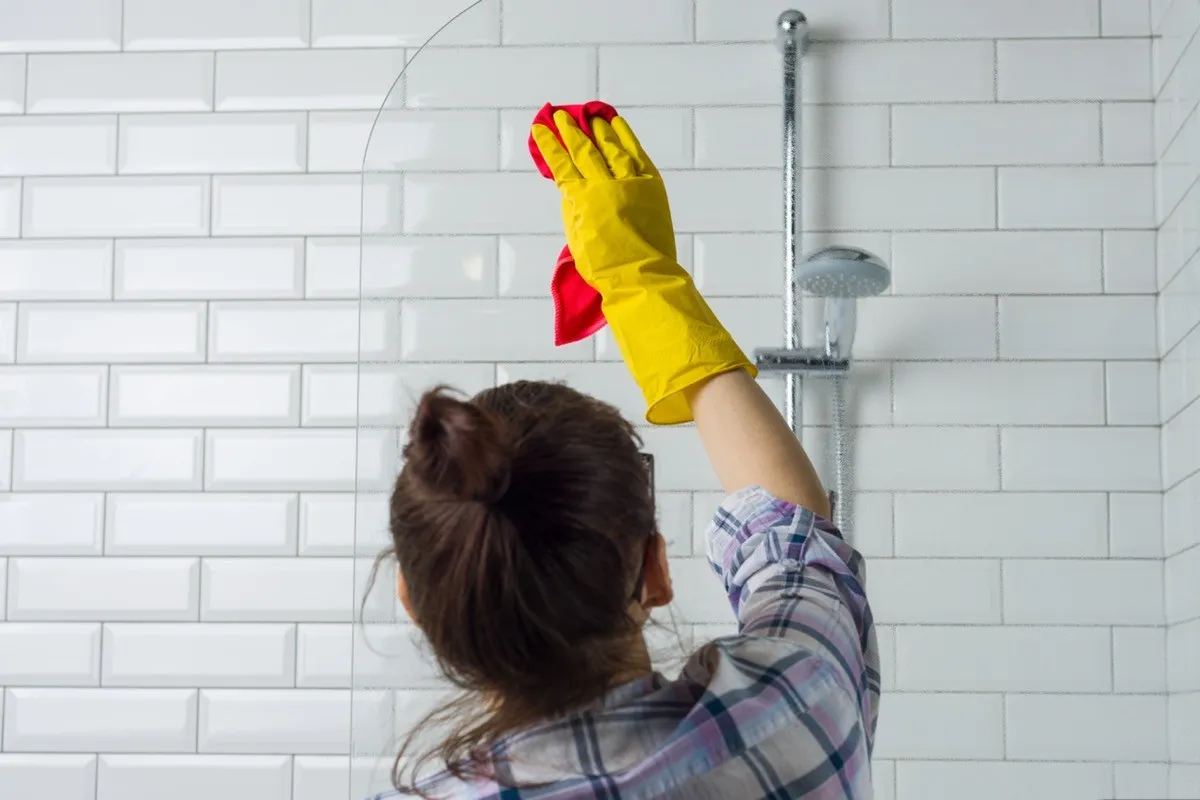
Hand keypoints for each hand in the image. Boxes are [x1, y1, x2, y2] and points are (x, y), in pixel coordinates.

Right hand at [531, 111, 678, 287]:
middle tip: (561, 115)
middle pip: (584, 150)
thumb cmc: (603, 266)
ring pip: (611, 147)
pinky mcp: (652, 185)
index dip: (549, 145)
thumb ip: (573, 206)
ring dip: (599, 129)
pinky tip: (618, 125)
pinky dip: (627, 137)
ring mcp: (630, 182)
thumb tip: (571, 186)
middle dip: (570, 131)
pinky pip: (637, 154)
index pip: (561, 164)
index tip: (540, 128)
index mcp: (581, 199)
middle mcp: (604, 185)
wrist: (639, 276)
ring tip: (590, 116)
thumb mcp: (576, 235)